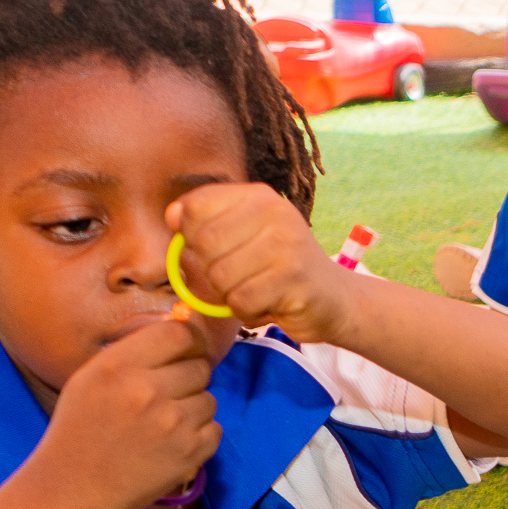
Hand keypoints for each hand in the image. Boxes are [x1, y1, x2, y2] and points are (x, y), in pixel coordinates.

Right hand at [28, 315, 219, 508]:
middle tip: (162, 397)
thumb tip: (182, 322)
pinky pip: (214, 428)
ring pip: (209, 399)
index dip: (188, 340)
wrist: (73, 487)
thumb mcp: (92, 376)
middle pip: (199, 367)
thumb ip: (135, 349)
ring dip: (191, 409)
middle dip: (186, 378)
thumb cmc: (81, 428)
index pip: (179, 333)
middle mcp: (148, 391)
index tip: (185, 349)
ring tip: (159, 425)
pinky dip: (197, 436)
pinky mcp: (190, 453)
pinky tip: (168, 444)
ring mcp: (172, 424)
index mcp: (119, 366)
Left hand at [167, 183, 353, 343]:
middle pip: (203, 244)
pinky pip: (240, 301)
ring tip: (255, 290)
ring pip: (219, 276)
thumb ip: (206, 223)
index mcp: (258, 197)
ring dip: (229, 294)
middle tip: (238, 277)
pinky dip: (247, 311)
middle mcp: (275, 213)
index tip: (215, 249)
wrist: (335, 298)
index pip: (195, 207)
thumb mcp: (245, 236)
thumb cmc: (279, 268)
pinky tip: (268, 304)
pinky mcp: (294, 278)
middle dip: (210, 270)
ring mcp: (287, 244)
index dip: (191, 236)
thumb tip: (171, 215)